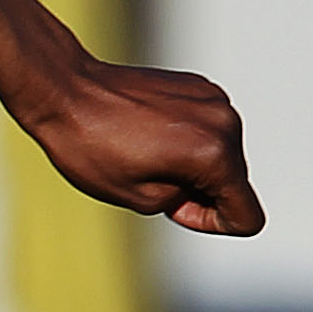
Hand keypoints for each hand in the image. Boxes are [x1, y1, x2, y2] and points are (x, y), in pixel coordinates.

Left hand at [13, 54, 265, 236]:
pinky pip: (208, 129)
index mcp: (214, 155)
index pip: (247, 217)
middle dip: (200, 193)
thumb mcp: (138, 199)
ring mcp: (215, 99)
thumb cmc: (90, 147)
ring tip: (144, 154)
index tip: (173, 208)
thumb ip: (185, 203)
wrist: (65, 90)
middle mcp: (226, 123)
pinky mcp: (200, 86)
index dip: (212, 225)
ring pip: (222, 155)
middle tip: (148, 180)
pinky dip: (186, 140)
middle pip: (235, 183)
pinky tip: (146, 133)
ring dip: (192, 166)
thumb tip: (201, 185)